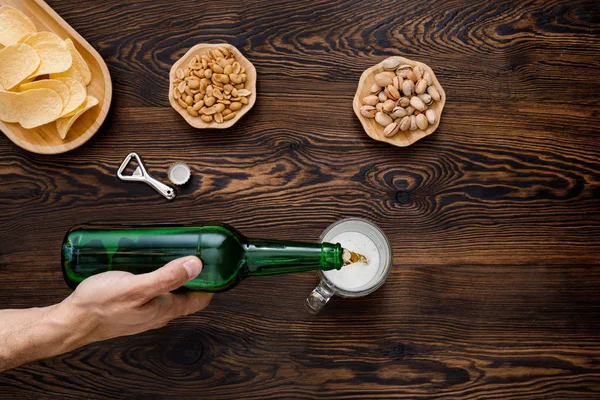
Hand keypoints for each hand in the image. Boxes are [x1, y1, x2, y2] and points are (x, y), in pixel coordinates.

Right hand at [55, 256, 211, 346]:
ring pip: (169, 291)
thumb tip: (196, 265)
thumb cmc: (100, 306)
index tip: (216, 262)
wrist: (71, 321)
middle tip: (192, 250)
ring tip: (170, 252)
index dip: (212, 281)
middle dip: (193, 273)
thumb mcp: (137, 287)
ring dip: (173, 273)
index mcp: (166, 310)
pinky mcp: (133, 305)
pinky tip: (145, 263)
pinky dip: (154, 276)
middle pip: (186, 293)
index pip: (202, 298)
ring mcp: (146, 310)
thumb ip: (167, 277)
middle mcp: (159, 313)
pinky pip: (152, 290)